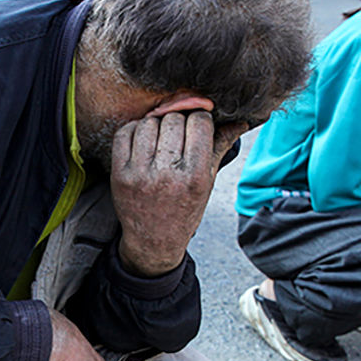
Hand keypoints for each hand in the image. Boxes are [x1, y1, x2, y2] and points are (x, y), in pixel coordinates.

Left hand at [110, 110, 242, 276]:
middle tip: (179, 134)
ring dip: (156, 124)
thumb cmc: (185, 209)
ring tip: (161, 139)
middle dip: (178, 121)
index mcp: (195, 176)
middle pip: (173, 119)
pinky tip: (143, 141)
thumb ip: (220, 148)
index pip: (199, 122)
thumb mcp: (207, 182)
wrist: (153, 241)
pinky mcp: (119, 174)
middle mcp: (167, 174)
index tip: (198, 126)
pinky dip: (134, 130)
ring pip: (148, 123)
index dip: (200, 119)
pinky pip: (124, 133)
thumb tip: (240, 122)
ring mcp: (140, 174)